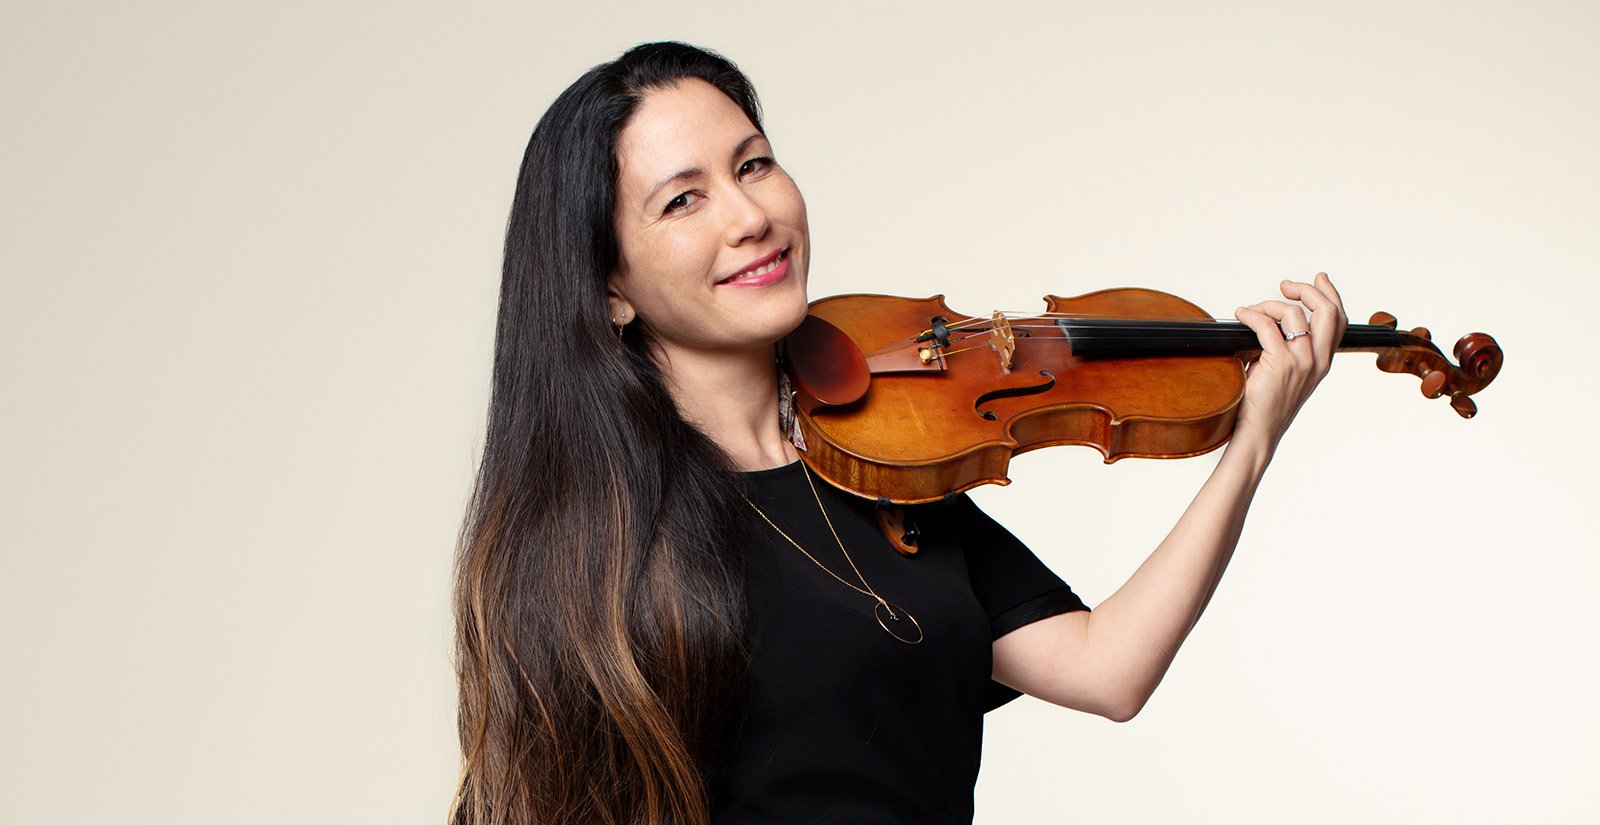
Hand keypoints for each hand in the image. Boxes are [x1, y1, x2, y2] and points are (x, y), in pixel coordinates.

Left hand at [1230, 272, 1347, 447]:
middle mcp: (1318, 360)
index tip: (1318, 279)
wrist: (1258, 431)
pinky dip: (1252, 314)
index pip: (1338, 320)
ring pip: (1294, 313)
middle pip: (1327, 310)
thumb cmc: (1265, 404)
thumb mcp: (1285, 371)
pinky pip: (1267, 324)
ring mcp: (1302, 361)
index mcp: (1323, 361)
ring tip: (1252, 310)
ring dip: (1270, 304)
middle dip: (1308, 290)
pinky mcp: (1280, 362)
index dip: (1331, 294)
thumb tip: (1269, 319)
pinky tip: (1242, 315)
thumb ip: (1287, 346)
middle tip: (1285, 286)